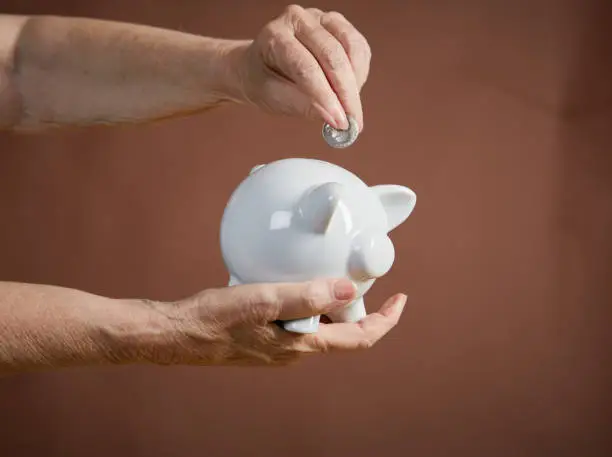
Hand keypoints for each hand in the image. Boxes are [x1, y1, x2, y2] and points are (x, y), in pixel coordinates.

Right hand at [143, 278, 405, 366]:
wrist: (179, 333)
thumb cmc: (215, 319)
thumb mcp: (264, 300)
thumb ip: (307, 295)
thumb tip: (348, 290)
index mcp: (301, 344)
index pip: (359, 338)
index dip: (385, 321)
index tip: (400, 300)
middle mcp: (295, 348)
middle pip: (342, 329)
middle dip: (358, 305)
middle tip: (358, 272)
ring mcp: (280, 343)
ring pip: (319, 321)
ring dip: (330, 300)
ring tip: (326, 270)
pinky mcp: (265, 334)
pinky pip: (296, 316)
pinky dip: (305, 296)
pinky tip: (290, 277)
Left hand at [230, 5, 370, 130]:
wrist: (261, 65)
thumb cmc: (264, 81)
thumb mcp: (273, 98)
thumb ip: (302, 106)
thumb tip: (333, 117)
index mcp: (275, 36)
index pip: (306, 67)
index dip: (326, 96)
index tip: (340, 122)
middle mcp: (299, 20)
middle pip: (332, 56)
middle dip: (346, 94)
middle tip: (354, 122)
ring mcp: (321, 19)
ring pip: (351, 49)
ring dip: (356, 83)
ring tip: (352, 109)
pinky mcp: (338, 25)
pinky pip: (359, 48)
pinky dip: (360, 73)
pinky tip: (352, 91)